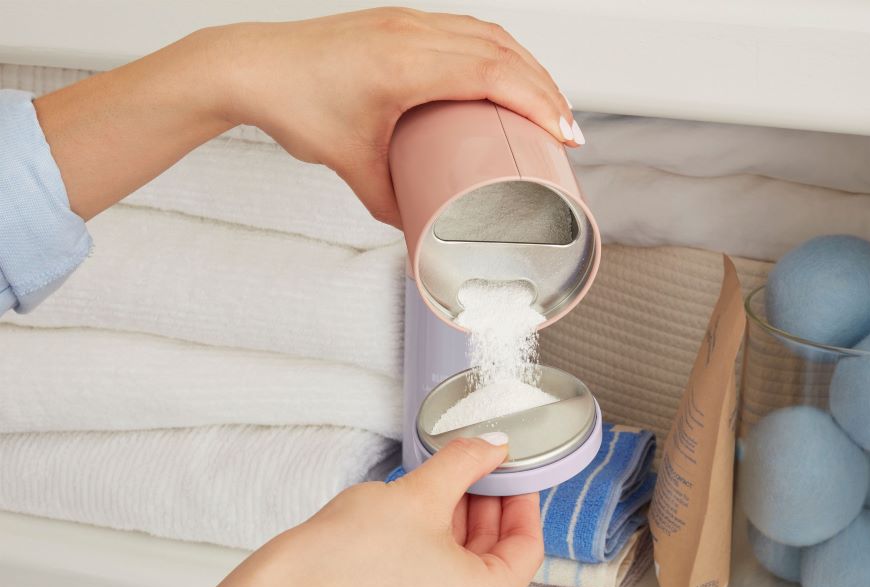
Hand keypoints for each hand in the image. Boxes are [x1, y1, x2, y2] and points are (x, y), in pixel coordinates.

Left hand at [35, 9, 578, 225]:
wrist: (248, 67)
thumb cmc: (292, 104)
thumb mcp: (352, 165)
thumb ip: (392, 202)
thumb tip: (422, 229)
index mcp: (405, 63)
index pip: (493, 73)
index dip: (539, 102)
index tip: (566, 134)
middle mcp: (411, 32)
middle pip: (504, 51)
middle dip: (545, 89)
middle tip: (568, 129)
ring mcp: (407, 20)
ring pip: (489, 34)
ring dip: (526, 67)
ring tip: (548, 104)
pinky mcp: (399, 21)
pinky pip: (466, 28)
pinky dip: (498, 51)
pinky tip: (507, 73)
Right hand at [111, 434, 543, 586]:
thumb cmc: (339, 563)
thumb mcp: (418, 492)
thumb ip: (466, 463)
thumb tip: (492, 446)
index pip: (526, 546)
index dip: (520, 498)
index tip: (511, 470)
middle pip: (496, 560)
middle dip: (485, 508)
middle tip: (474, 467)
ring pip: (466, 572)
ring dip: (459, 527)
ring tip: (441, 484)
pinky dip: (437, 553)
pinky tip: (419, 515)